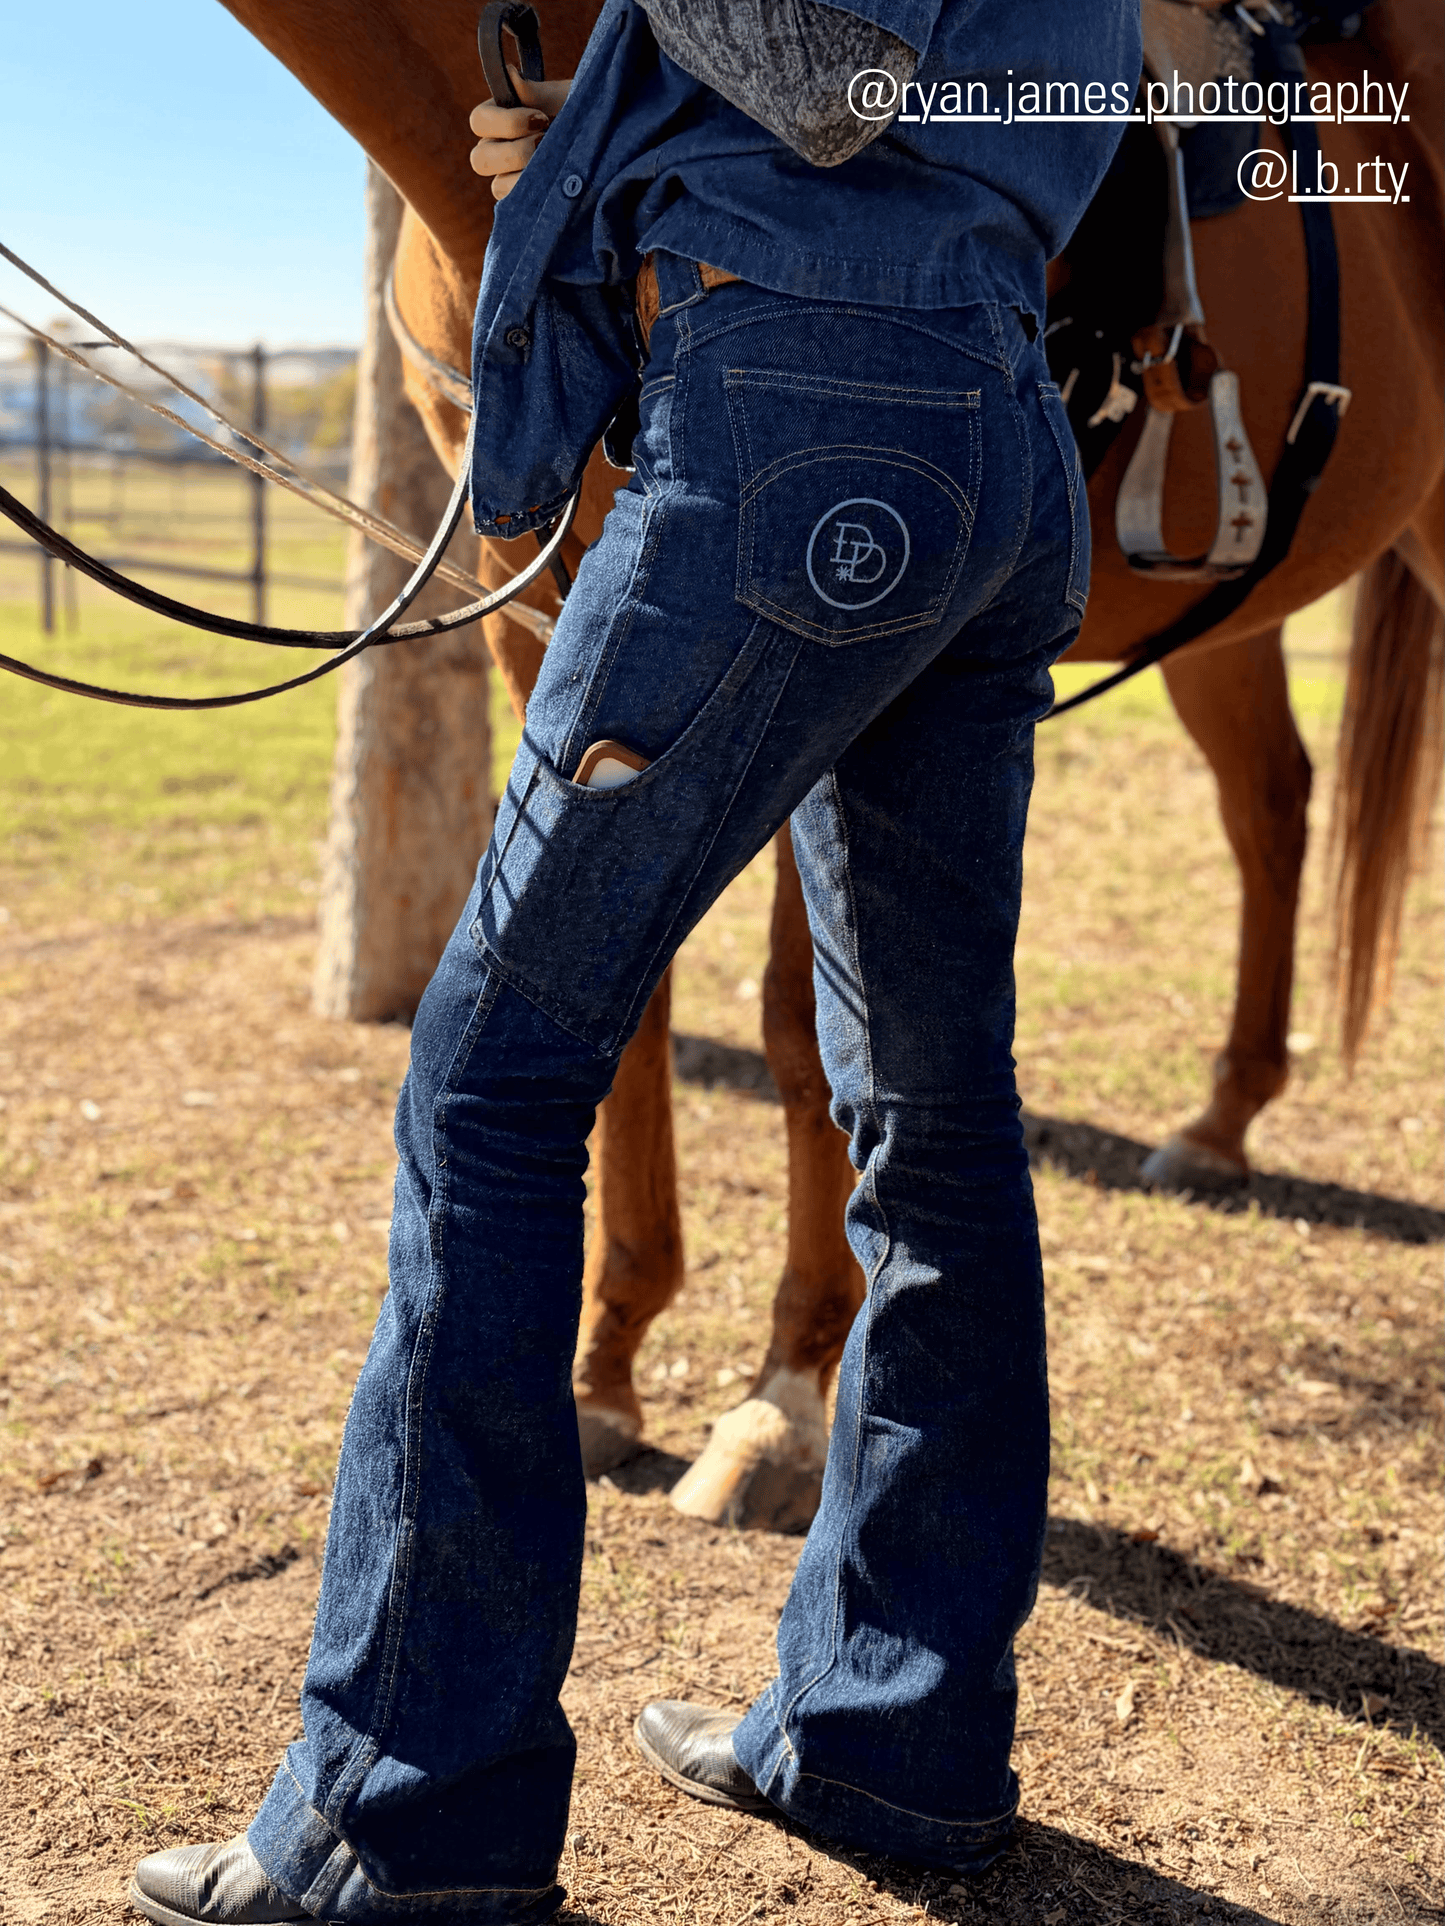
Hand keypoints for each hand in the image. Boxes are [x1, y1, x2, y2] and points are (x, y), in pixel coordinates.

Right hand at [469, 67, 573, 200]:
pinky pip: (517, 207)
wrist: (607, 143)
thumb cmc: (581, 114)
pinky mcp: (525, 203)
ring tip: (555, 167)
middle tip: (546, 144)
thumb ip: (536, 92)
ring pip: (498, 186)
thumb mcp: (563, 99)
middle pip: (480, 159)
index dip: (507, 122)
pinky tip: (556, 186)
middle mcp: (497, 150)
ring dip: (526, 177)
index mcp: (498, 120)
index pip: (479, 122)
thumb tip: (510, 73)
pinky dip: (536, 198)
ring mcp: (509, 179)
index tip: (542, 118)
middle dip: (515, 152)